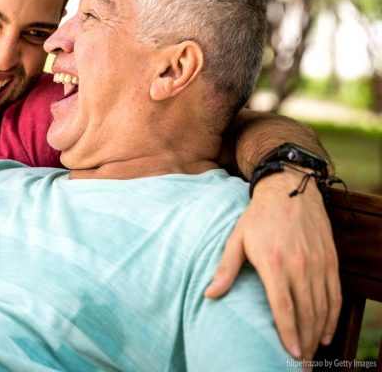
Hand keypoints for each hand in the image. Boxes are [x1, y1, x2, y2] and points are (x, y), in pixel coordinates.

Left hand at [204, 170, 340, 360]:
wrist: (290, 190)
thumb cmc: (258, 217)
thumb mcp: (237, 239)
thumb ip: (226, 269)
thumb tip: (209, 295)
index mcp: (274, 262)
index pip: (284, 306)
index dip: (288, 332)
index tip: (290, 353)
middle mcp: (299, 265)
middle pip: (306, 312)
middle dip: (305, 342)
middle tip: (301, 363)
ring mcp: (317, 263)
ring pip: (322, 306)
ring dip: (318, 333)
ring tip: (311, 353)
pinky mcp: (330, 260)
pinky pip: (335, 294)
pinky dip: (332, 316)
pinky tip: (324, 332)